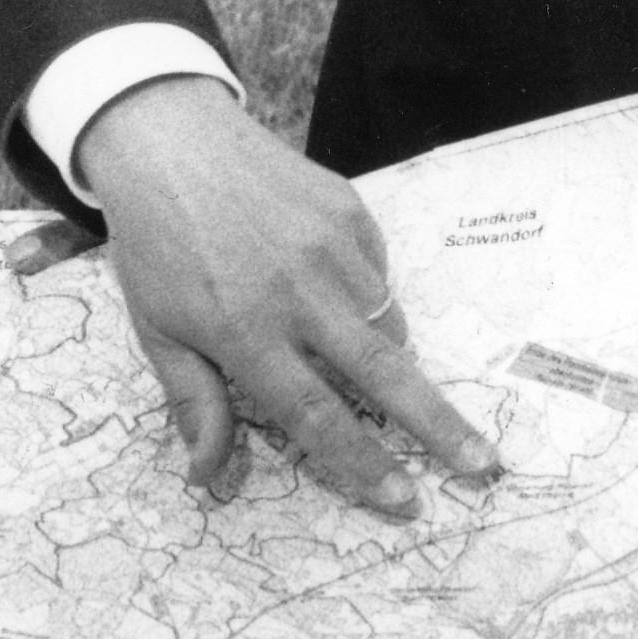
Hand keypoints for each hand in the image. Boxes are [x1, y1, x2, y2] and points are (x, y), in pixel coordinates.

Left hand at [68, 77, 498, 513]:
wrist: (169, 141)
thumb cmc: (156, 244)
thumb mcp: (157, 329)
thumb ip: (193, 401)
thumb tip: (206, 476)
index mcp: (244, 330)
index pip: (316, 413)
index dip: (362, 462)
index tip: (403, 497)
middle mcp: (297, 291)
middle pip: (383, 374)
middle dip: (438, 426)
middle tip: (481, 462)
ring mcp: (330, 247)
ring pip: (388, 324)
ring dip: (391, 358)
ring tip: (367, 359)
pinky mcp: (349, 211)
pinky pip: (378, 274)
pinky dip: (368, 296)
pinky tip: (329, 285)